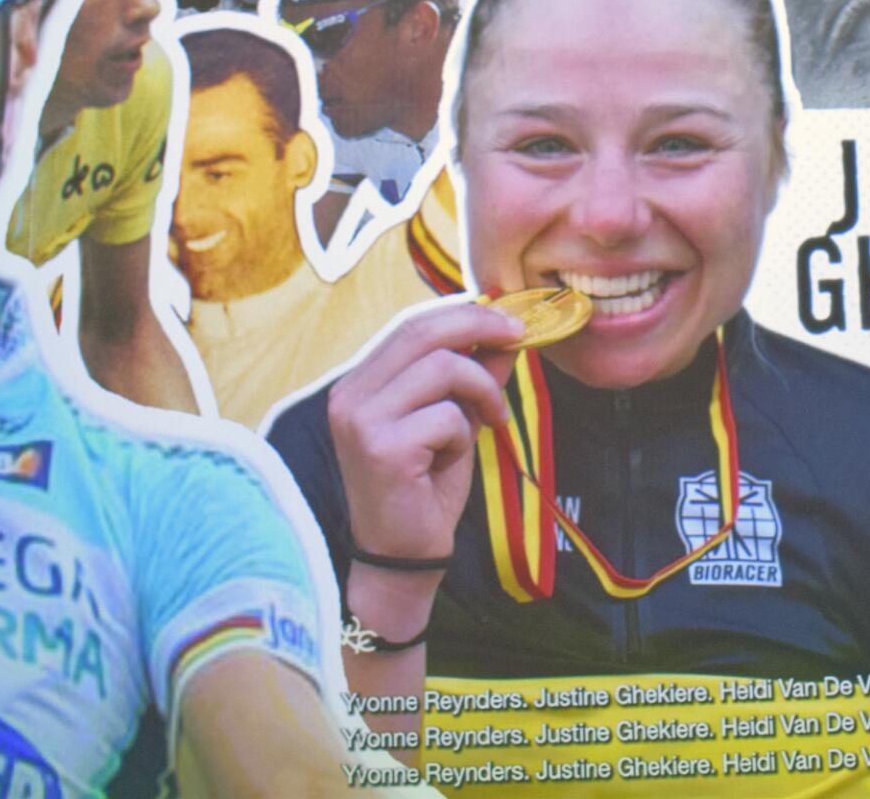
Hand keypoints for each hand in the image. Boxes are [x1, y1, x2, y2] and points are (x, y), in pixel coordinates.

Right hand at [325, 300, 522, 564]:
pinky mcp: (383, 449)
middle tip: (520, 337)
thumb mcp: (453, 420)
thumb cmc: (425, 487)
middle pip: (422, 332)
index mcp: (358, 383)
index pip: (410, 325)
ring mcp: (361, 421)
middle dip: (480, 326)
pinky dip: (464, 437)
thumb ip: (473, 375)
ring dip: (482, 391)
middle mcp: (350, 396)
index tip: (507, 319)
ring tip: (491, 421)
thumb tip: (507, 330)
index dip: (462, 313)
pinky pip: (448, 417)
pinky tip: (450, 462)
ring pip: (443, 369)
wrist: (402, 557)